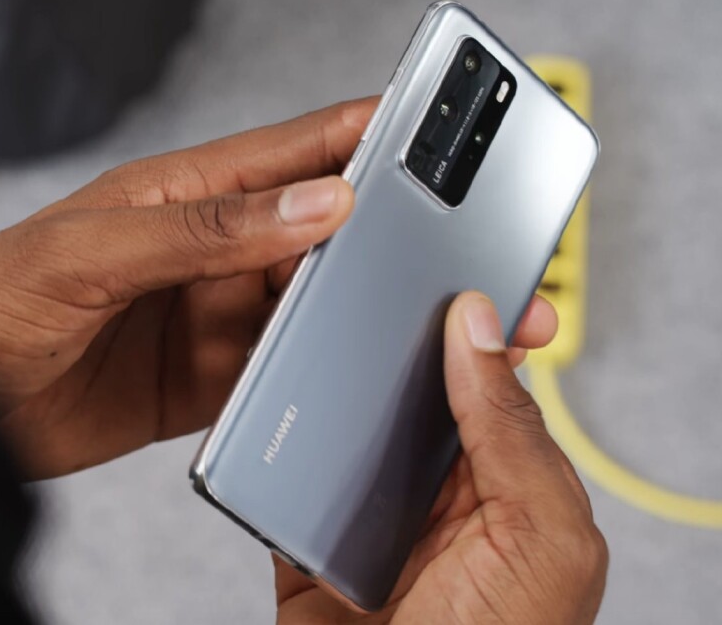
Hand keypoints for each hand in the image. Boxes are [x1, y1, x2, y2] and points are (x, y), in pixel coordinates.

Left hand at [0, 98, 555, 479]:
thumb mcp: (97, 250)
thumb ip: (208, 229)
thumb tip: (317, 203)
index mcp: (183, 196)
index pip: (290, 153)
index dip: (360, 135)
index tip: (429, 128)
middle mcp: (207, 252)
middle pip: (316, 234)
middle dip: (383, 237)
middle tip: (446, 244)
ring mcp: (208, 316)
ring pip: (306, 307)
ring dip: (353, 313)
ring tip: (410, 318)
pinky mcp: (203, 380)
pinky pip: (277, 374)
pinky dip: (312, 379)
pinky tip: (341, 382)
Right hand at [275, 292, 606, 624]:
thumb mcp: (537, 536)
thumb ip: (511, 432)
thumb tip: (478, 330)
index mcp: (506, 478)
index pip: (487, 375)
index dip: (470, 319)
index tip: (441, 260)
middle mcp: (437, 490)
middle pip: (403, 390)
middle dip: (379, 343)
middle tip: (353, 281)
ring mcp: (370, 515)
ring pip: (339, 424)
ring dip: (319, 390)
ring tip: (299, 333)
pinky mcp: (309, 541)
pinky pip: (285, 479)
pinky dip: (270, 448)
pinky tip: (264, 411)